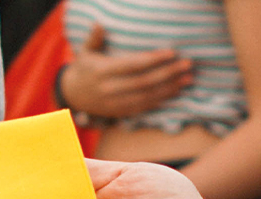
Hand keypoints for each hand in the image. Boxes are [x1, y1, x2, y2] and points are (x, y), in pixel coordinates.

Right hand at [60, 25, 193, 117]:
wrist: (73, 96)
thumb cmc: (84, 68)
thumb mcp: (84, 52)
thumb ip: (94, 39)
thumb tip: (98, 24)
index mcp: (102, 71)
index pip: (133, 65)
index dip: (154, 60)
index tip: (172, 53)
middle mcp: (110, 89)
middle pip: (144, 82)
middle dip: (168, 74)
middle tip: (187, 65)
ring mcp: (116, 103)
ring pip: (147, 97)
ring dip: (170, 88)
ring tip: (187, 79)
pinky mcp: (121, 113)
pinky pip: (145, 107)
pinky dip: (162, 100)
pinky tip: (176, 92)